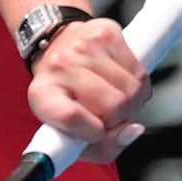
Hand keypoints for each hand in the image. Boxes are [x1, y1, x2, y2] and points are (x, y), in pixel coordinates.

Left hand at [25, 18, 152, 163]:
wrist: (57, 45)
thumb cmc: (66, 93)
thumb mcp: (70, 131)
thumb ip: (103, 147)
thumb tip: (131, 131)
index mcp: (42, 94)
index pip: (71, 117)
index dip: (95, 133)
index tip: (97, 133)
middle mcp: (60, 66)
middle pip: (112, 106)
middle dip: (121, 119)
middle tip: (112, 116)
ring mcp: (83, 46)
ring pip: (131, 90)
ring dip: (133, 102)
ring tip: (117, 99)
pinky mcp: (106, 33)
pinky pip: (139, 71)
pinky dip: (138, 84)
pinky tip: (123, 82)